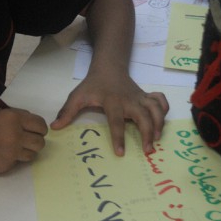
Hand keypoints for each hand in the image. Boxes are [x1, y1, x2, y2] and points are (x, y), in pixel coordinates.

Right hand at [0, 108, 47, 173]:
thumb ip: (17, 116)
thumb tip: (32, 122)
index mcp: (14, 118)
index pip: (40, 125)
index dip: (41, 128)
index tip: (37, 129)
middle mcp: (16, 136)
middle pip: (40, 142)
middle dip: (37, 140)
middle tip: (29, 139)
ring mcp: (11, 153)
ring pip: (33, 155)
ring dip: (28, 150)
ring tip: (16, 146)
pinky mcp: (6, 166)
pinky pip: (18, 162)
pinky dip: (14, 158)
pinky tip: (2, 153)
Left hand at [51, 72, 168, 155]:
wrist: (108, 67)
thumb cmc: (93, 84)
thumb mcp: (78, 96)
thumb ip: (67, 111)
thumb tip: (55, 127)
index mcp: (112, 102)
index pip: (116, 121)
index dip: (118, 138)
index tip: (120, 153)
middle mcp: (129, 100)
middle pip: (144, 117)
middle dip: (147, 133)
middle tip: (147, 150)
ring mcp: (140, 98)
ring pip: (156, 109)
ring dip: (159, 124)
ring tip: (156, 139)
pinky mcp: (146, 96)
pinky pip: (161, 101)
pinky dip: (164, 110)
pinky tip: (161, 122)